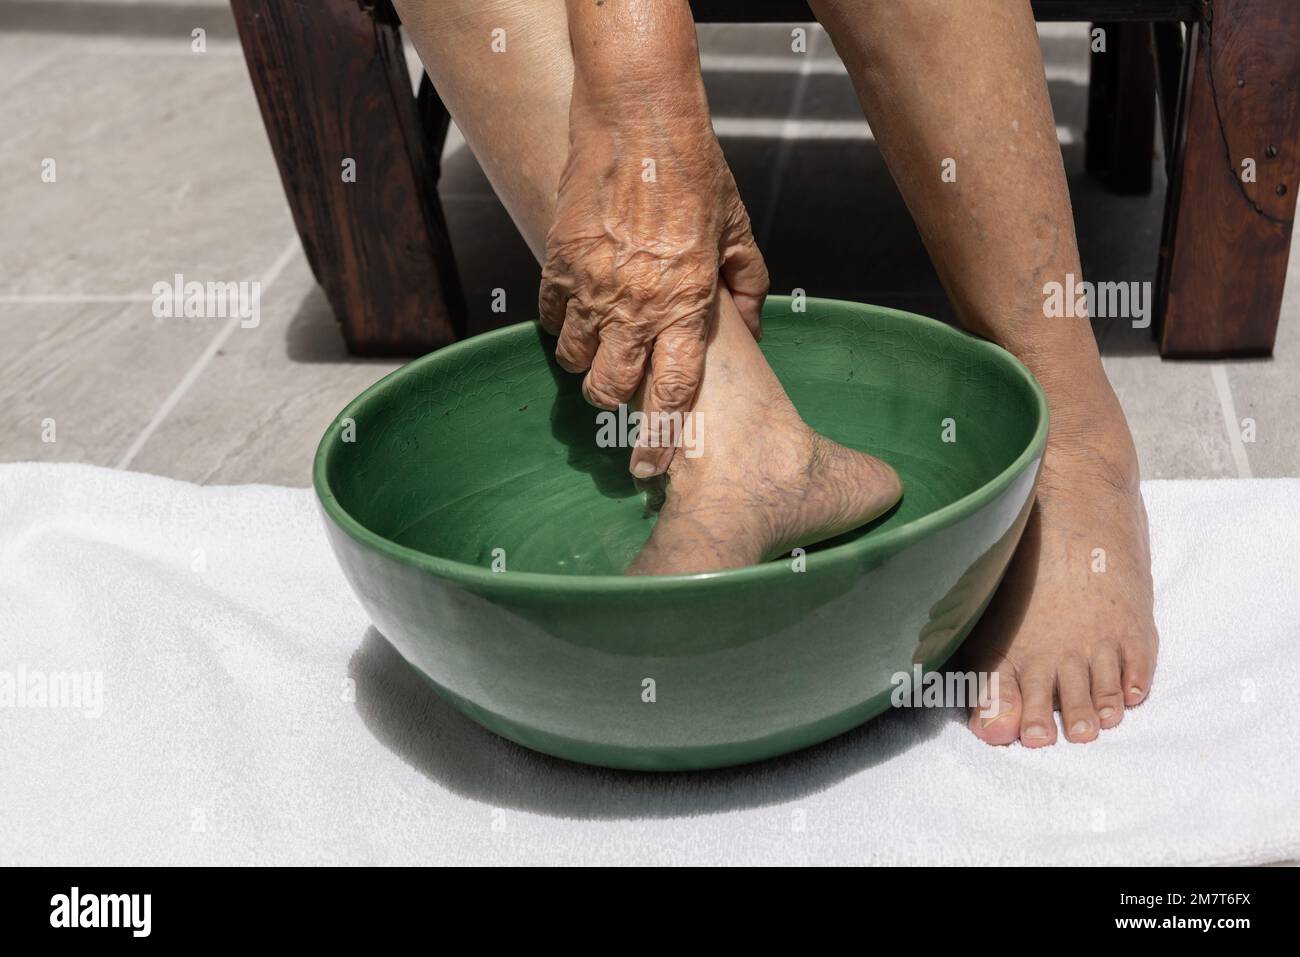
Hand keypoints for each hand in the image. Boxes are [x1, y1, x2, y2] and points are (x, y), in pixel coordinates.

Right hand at [538, 105, 767, 477]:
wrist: (637, 119)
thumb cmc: (695, 172)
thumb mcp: (738, 231)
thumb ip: (748, 287)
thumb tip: (753, 332)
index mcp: (685, 304)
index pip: (672, 393)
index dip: (659, 438)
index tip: (648, 467)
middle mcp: (635, 305)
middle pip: (609, 389)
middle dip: (612, 402)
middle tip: (619, 393)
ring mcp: (590, 287)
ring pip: (573, 359)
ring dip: (585, 363)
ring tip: (599, 347)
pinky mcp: (558, 264)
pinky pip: (548, 317)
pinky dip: (558, 325)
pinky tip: (575, 312)